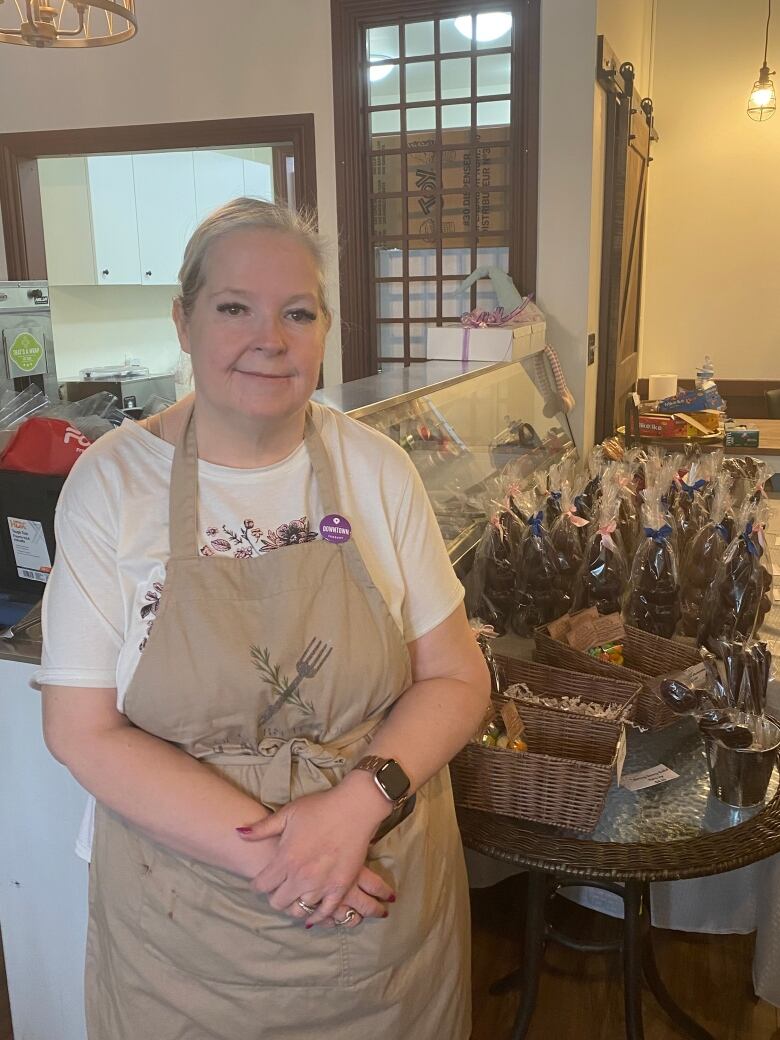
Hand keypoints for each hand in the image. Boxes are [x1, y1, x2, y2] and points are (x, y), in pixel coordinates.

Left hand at [236, 786, 393, 925]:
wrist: (354, 808)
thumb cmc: (320, 807)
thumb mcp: (288, 813)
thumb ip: (263, 828)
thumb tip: (238, 833)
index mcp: (285, 859)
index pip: (261, 885)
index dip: (257, 884)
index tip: (260, 881)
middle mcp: (301, 877)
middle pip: (278, 902)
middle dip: (274, 896)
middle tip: (278, 888)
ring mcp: (321, 885)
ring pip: (299, 911)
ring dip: (294, 905)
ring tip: (295, 896)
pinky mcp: (340, 888)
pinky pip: (325, 912)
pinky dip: (317, 916)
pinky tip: (313, 914)